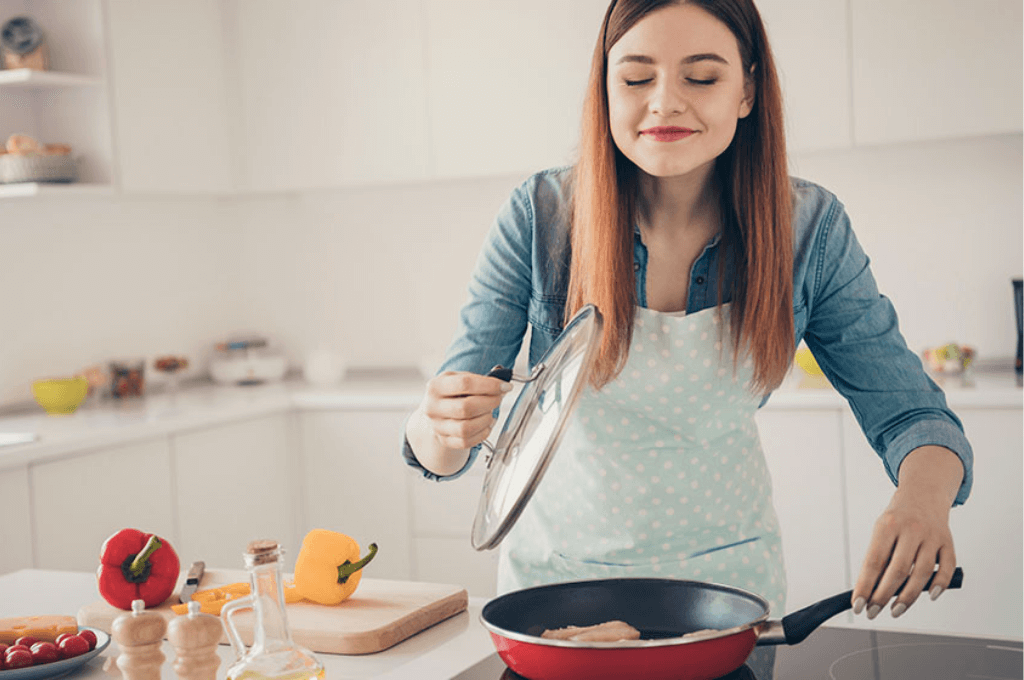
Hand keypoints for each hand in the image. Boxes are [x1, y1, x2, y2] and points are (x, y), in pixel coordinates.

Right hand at [420, 371, 511, 449]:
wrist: (436, 411)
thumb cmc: (451, 393)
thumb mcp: (458, 378)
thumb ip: (479, 380)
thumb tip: (502, 387)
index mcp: (436, 386)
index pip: (465, 384)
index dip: (489, 385)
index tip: (505, 386)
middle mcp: (433, 407)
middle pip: (466, 407)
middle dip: (490, 402)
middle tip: (498, 398)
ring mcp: (437, 426)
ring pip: (466, 428)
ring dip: (486, 419)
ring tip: (490, 412)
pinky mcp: (444, 440)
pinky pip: (467, 441)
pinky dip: (482, 433)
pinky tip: (486, 424)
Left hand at [851, 446, 963, 619]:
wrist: (923, 494)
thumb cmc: (898, 518)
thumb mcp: (882, 530)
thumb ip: (879, 557)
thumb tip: (870, 590)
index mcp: (888, 525)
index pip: (874, 561)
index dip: (865, 586)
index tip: (858, 604)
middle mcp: (911, 530)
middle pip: (898, 570)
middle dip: (883, 596)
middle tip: (873, 612)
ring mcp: (932, 536)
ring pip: (922, 572)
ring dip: (908, 597)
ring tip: (895, 610)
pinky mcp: (948, 542)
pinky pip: (946, 567)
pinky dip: (939, 584)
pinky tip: (929, 596)